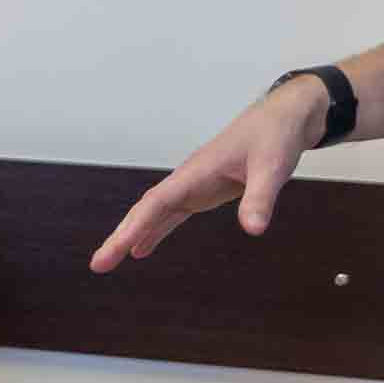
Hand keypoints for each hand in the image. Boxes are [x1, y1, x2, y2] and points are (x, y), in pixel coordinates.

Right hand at [89, 79, 326, 270]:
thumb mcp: (272, 167)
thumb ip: (260, 198)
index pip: (155, 203)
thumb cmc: (276, 136)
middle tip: (99, 265)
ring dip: (132, 234)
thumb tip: (253, 230)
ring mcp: (194, 185)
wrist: (284, 117)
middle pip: (145, 210)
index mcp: (196, 171)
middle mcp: (187, 179)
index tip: (114, 251)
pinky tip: (143, 249)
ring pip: (154, 213)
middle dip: (120, 236)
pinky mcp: (204, 191)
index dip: (132, 228)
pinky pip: (171, 214)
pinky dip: (155, 231)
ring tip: (111, 260)